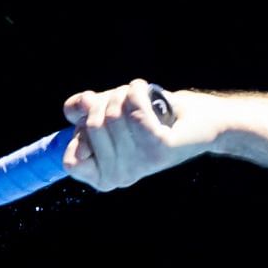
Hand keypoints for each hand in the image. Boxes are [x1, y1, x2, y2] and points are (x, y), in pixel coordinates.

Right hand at [62, 79, 208, 190]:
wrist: (198, 119)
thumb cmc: (151, 116)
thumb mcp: (109, 113)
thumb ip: (83, 112)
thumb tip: (79, 105)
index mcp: (104, 176)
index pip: (69, 161)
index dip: (78, 134)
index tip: (94, 119)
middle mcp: (120, 176)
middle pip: (90, 127)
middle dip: (104, 101)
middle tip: (124, 100)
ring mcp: (139, 164)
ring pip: (112, 114)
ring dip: (123, 94)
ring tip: (138, 97)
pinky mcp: (157, 148)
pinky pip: (133, 110)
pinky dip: (137, 91)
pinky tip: (145, 91)